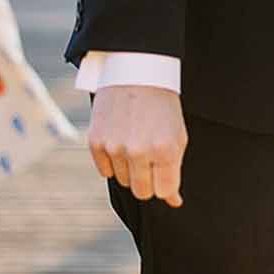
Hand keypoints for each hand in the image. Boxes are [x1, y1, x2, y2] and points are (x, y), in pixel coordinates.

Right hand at [88, 85, 186, 207]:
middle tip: (150, 160)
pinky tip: (120, 141)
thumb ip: (175, 170)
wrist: (135, 72)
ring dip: (131, 168)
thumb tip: (174, 202)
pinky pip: (105, 172)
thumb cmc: (161, 106)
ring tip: (136, 143)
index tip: (165, 173)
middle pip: (143, 192)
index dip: (166, 185)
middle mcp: (139, 151)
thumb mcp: (178, 135)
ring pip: (124, 181)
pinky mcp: (96, 142)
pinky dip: (113, 162)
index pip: (164, 192)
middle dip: (149, 181)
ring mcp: (115, 147)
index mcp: (165, 149)